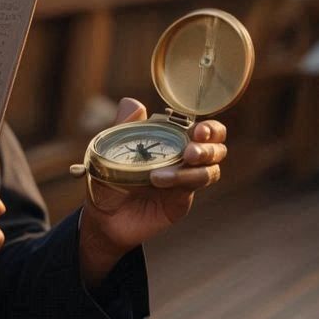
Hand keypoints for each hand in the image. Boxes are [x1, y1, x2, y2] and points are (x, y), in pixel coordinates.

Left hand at [78, 97, 226, 288]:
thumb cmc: (107, 179)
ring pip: (210, 169)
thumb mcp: (109, 150)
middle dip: (210, 147)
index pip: (203, 129)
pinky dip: (181, 182)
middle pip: (217, 148)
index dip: (210, 128)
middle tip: (190, 152)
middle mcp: (182, 157)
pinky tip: (160, 181)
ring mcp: (185, 179)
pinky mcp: (181, 200)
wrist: (102, 217)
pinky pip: (193, 188)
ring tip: (159, 175)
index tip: (199, 130)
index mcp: (171, 139)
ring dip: (192, 169)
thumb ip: (122, 127)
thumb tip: (131, 102)